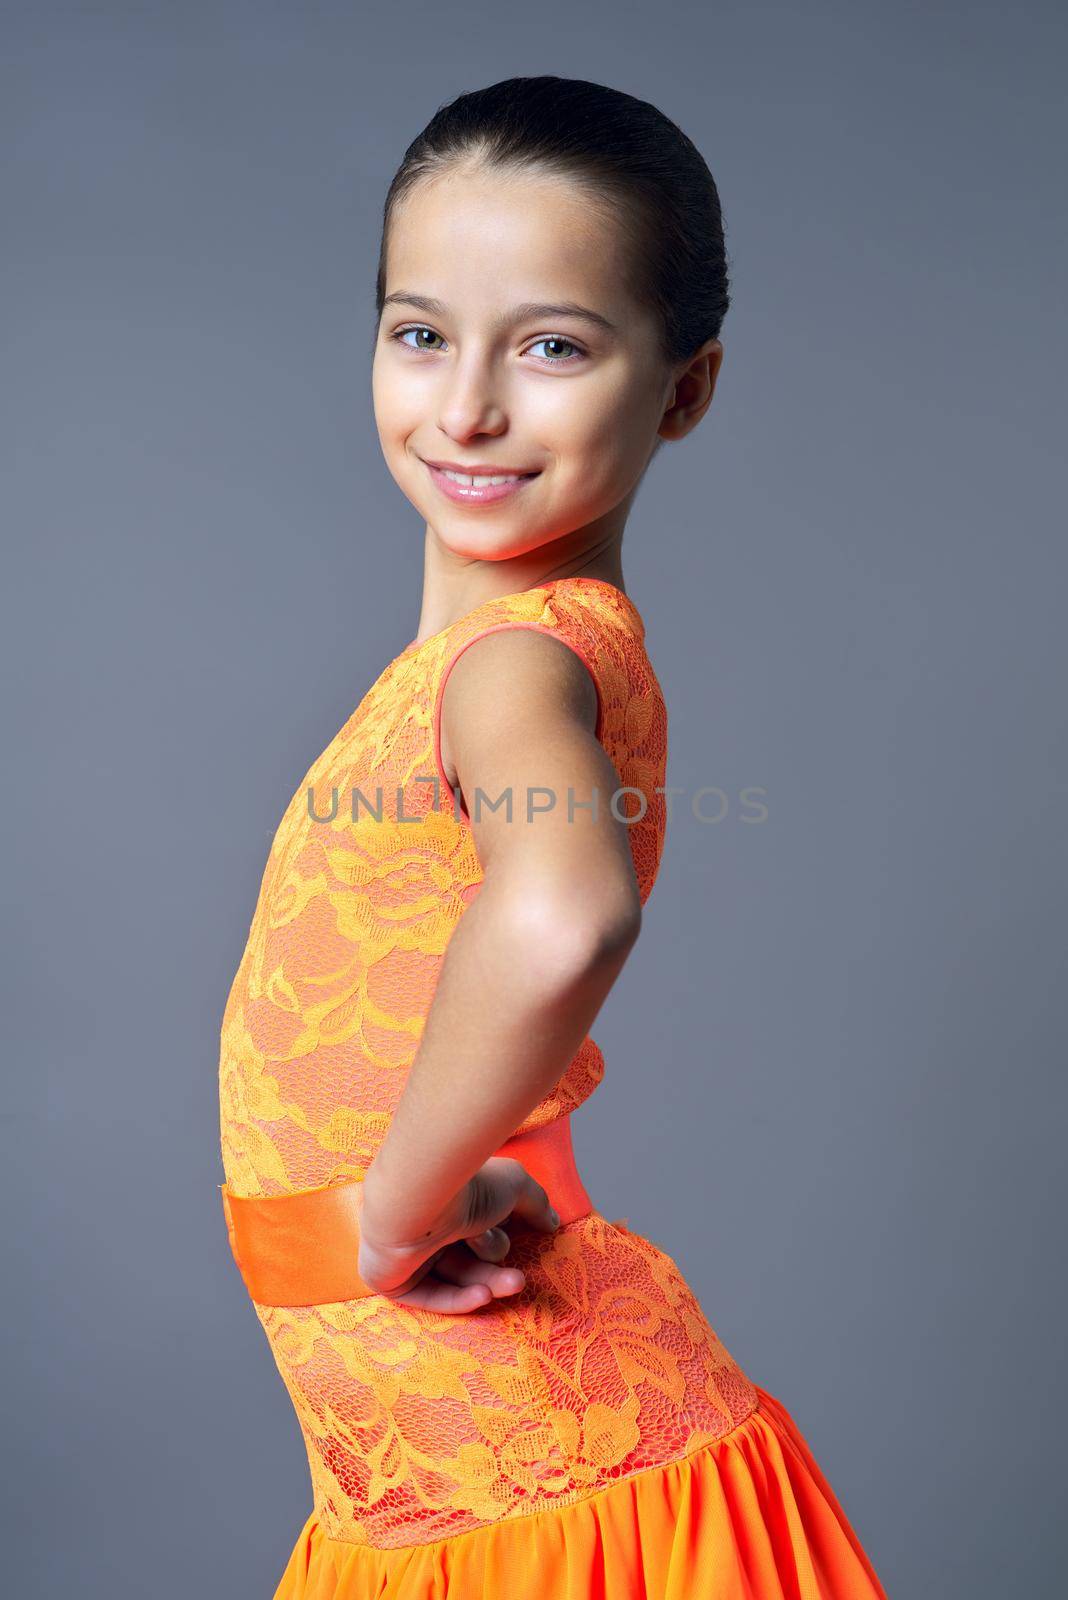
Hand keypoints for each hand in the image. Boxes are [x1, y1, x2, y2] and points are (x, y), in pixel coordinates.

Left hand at [355, 1156, 561, 1313]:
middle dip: (498, 1268)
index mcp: (453, 1200)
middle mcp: (431, 1224)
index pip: (484, 1227)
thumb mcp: (514, 1185)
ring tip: (513, 1285)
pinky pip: (431, 1296)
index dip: (505, 1234)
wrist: (418, 1201)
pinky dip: (458, 1299)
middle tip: (519, 1279)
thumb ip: (535, 1203)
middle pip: (472, 1256)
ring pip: (456, 1277)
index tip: (530, 1238)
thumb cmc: (466, 1187)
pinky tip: (483, 1297)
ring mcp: (410, 1252)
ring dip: (487, 1283)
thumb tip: (551, 1223)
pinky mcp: (393, 1279)